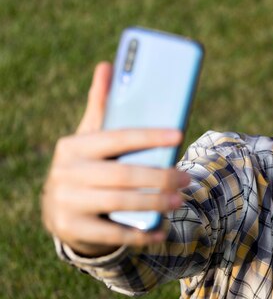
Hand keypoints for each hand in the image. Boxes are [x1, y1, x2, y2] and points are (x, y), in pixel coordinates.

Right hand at [41, 62, 190, 256]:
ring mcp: (65, 203)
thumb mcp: (90, 137)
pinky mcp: (72, 230)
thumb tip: (107, 65)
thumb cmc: (88, 166)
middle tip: (188, 178)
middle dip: (160, 176)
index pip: (117, 137)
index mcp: (73, 146)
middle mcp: (66, 173)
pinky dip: (141, 233)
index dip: (150, 136)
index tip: (179, 134)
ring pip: (120, 202)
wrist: (60, 212)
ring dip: (155, 202)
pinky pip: (113, 233)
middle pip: (123, 174)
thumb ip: (101, 105)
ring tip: (181, 200)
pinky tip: (162, 230)